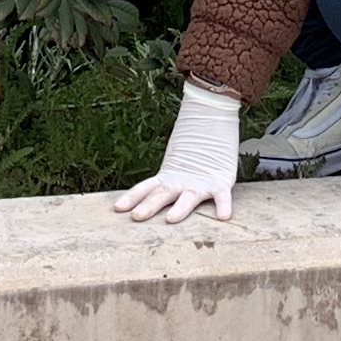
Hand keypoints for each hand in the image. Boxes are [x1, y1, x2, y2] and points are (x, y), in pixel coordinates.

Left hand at [118, 81, 242, 222]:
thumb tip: (137, 201)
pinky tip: (223, 217)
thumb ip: (160, 186)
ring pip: (189, 197)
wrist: (212, 122)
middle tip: (137, 216)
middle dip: (149, 205)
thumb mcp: (172, 170)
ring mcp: (200, 182)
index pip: (146, 187)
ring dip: (180, 208)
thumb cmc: (191, 155)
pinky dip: (223, 205)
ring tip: (171, 219)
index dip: (132, 197)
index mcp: (167, 177)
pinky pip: (223, 196)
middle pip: (163, 193)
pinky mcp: (220, 182)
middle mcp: (181, 181)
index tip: (117, 208)